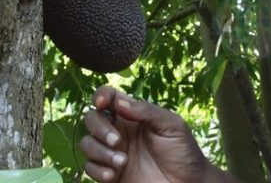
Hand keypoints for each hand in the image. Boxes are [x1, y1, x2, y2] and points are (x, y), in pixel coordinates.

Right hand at [80, 86, 223, 182]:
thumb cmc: (183, 152)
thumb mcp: (172, 125)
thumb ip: (147, 111)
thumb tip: (119, 102)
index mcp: (132, 115)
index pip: (109, 97)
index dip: (102, 95)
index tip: (103, 103)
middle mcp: (119, 131)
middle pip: (92, 118)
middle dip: (99, 127)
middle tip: (117, 141)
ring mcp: (112, 153)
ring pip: (87, 143)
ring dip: (99, 151)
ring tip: (122, 162)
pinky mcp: (110, 174)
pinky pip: (89, 168)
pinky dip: (97, 170)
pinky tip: (113, 174)